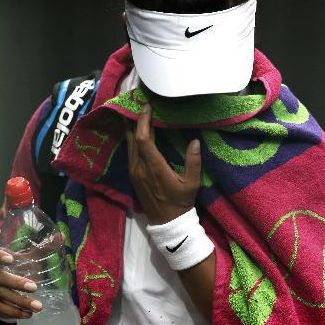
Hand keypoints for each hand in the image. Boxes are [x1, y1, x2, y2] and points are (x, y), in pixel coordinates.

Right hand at [0, 246, 41, 319]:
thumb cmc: (8, 263)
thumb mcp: (19, 253)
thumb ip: (39, 247)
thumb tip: (62, 236)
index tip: (11, 259)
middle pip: (0, 279)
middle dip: (16, 283)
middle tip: (34, 287)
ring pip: (1, 297)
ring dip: (19, 303)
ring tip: (38, 307)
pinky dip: (13, 313)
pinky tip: (28, 314)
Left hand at [126, 104, 201, 224]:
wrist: (166, 222)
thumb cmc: (180, 203)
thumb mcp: (191, 184)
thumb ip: (193, 162)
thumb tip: (195, 141)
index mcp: (154, 168)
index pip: (144, 139)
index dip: (143, 121)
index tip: (147, 106)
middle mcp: (139, 168)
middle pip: (132, 138)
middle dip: (134, 119)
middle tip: (137, 101)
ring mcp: (134, 172)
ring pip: (128, 144)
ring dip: (131, 127)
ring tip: (133, 110)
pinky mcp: (132, 175)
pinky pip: (129, 151)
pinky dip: (131, 138)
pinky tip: (134, 129)